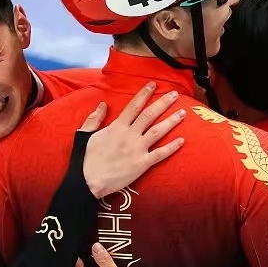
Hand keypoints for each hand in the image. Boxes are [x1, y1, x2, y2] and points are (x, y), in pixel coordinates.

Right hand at [80, 82, 184, 198]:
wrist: (88, 181)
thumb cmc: (86, 159)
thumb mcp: (84, 134)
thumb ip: (94, 118)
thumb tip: (103, 104)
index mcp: (116, 127)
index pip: (134, 106)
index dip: (144, 94)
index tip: (153, 84)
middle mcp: (129, 135)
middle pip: (150, 115)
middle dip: (163, 103)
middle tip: (175, 94)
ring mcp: (137, 150)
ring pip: (158, 131)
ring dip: (171, 121)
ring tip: (183, 112)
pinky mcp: (142, 164)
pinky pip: (160, 154)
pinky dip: (172, 147)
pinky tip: (182, 140)